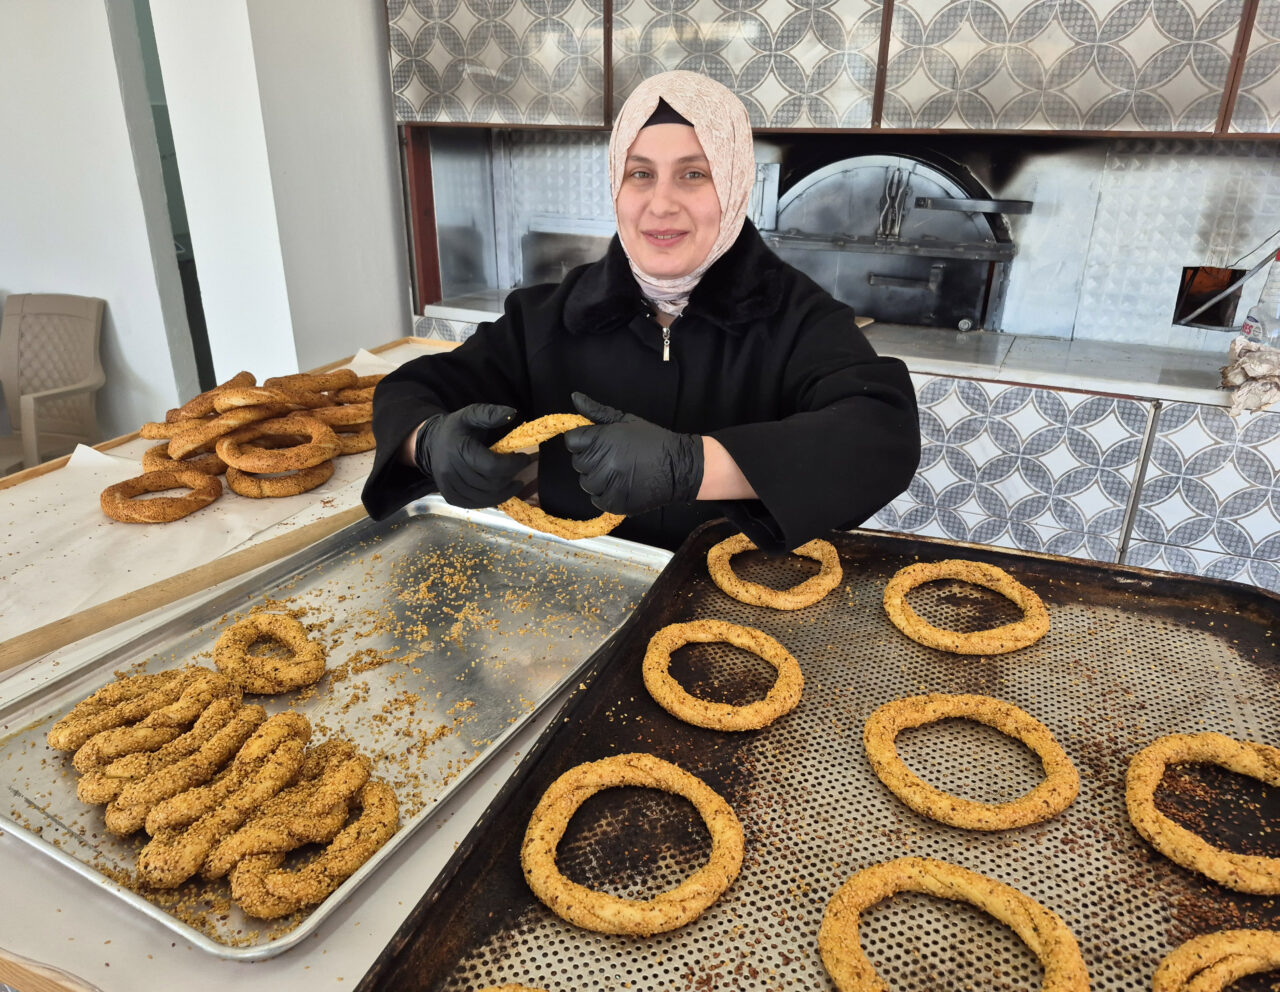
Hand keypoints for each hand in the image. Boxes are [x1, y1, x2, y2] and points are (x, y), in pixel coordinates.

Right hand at [414, 404, 531, 508]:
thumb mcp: (471, 414)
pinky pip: (476, 504)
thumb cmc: (456, 428)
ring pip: (485, 497)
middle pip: (491, 483)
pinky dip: (492, 499)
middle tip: (519, 467)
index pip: (492, 466)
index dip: (513, 465)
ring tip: (514, 480)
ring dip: (505, 490)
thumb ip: (490, 414)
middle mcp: (450, 471)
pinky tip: (501, 490)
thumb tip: (512, 413)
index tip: (525, 458)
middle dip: (511, 476)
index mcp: (458, 449)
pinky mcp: (450, 497)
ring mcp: (449, 487)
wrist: (432, 442)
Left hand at [563, 393, 703, 515]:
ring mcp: (608, 485)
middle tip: (612, 457)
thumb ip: (596, 411)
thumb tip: (574, 397)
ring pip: (587, 483)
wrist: (678, 467)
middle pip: (578, 463)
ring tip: (618, 472)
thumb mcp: (625, 420)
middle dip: (591, 460)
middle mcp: (602, 463)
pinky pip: (597, 499)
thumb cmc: (652, 440)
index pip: (572, 441)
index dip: (582, 442)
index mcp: (602, 439)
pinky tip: (621, 485)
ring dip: (598, 478)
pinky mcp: (615, 503)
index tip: (597, 443)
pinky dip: (606, 494)